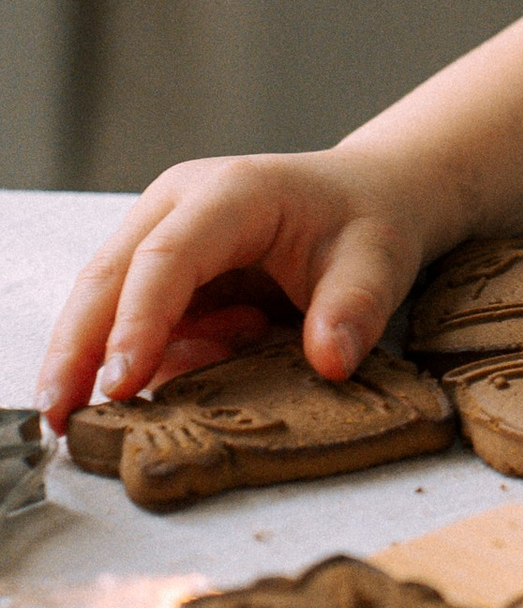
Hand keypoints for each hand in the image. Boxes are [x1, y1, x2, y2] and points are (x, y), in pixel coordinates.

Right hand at [35, 143, 453, 427]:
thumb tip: (331, 362)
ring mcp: (164, 236)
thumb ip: (356, 307)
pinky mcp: (164, 272)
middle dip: (76, 349)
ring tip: (124, 407)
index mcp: (231, 193)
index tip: (121, 381)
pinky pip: (137, 324)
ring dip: (105, 361)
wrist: (371, 197)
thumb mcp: (381, 260)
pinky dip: (149, 360)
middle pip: (108, 278)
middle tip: (57, 415)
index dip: (138, 321)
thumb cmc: (370, 221)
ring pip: (106, 302)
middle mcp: (180, 207)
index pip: (167, 258)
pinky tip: (195, 371)